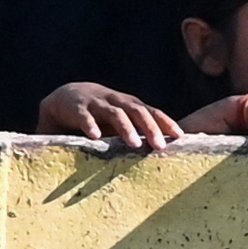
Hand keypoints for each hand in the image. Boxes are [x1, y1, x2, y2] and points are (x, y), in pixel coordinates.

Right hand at [38, 80, 180, 151]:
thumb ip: (136, 131)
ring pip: (115, 114)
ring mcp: (97, 104)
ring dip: (126, 128)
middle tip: (160, 145)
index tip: (180, 137)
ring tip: (134, 144)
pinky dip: (90, 125)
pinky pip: (85, 117)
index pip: (152, 112)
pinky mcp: (77, 108)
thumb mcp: (120, 120)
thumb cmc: (100, 114)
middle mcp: (117, 102)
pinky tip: (95, 137)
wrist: (67, 97)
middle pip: (137, 111)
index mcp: (130, 105)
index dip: (166, 123)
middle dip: (150, 128)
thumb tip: (161, 151)